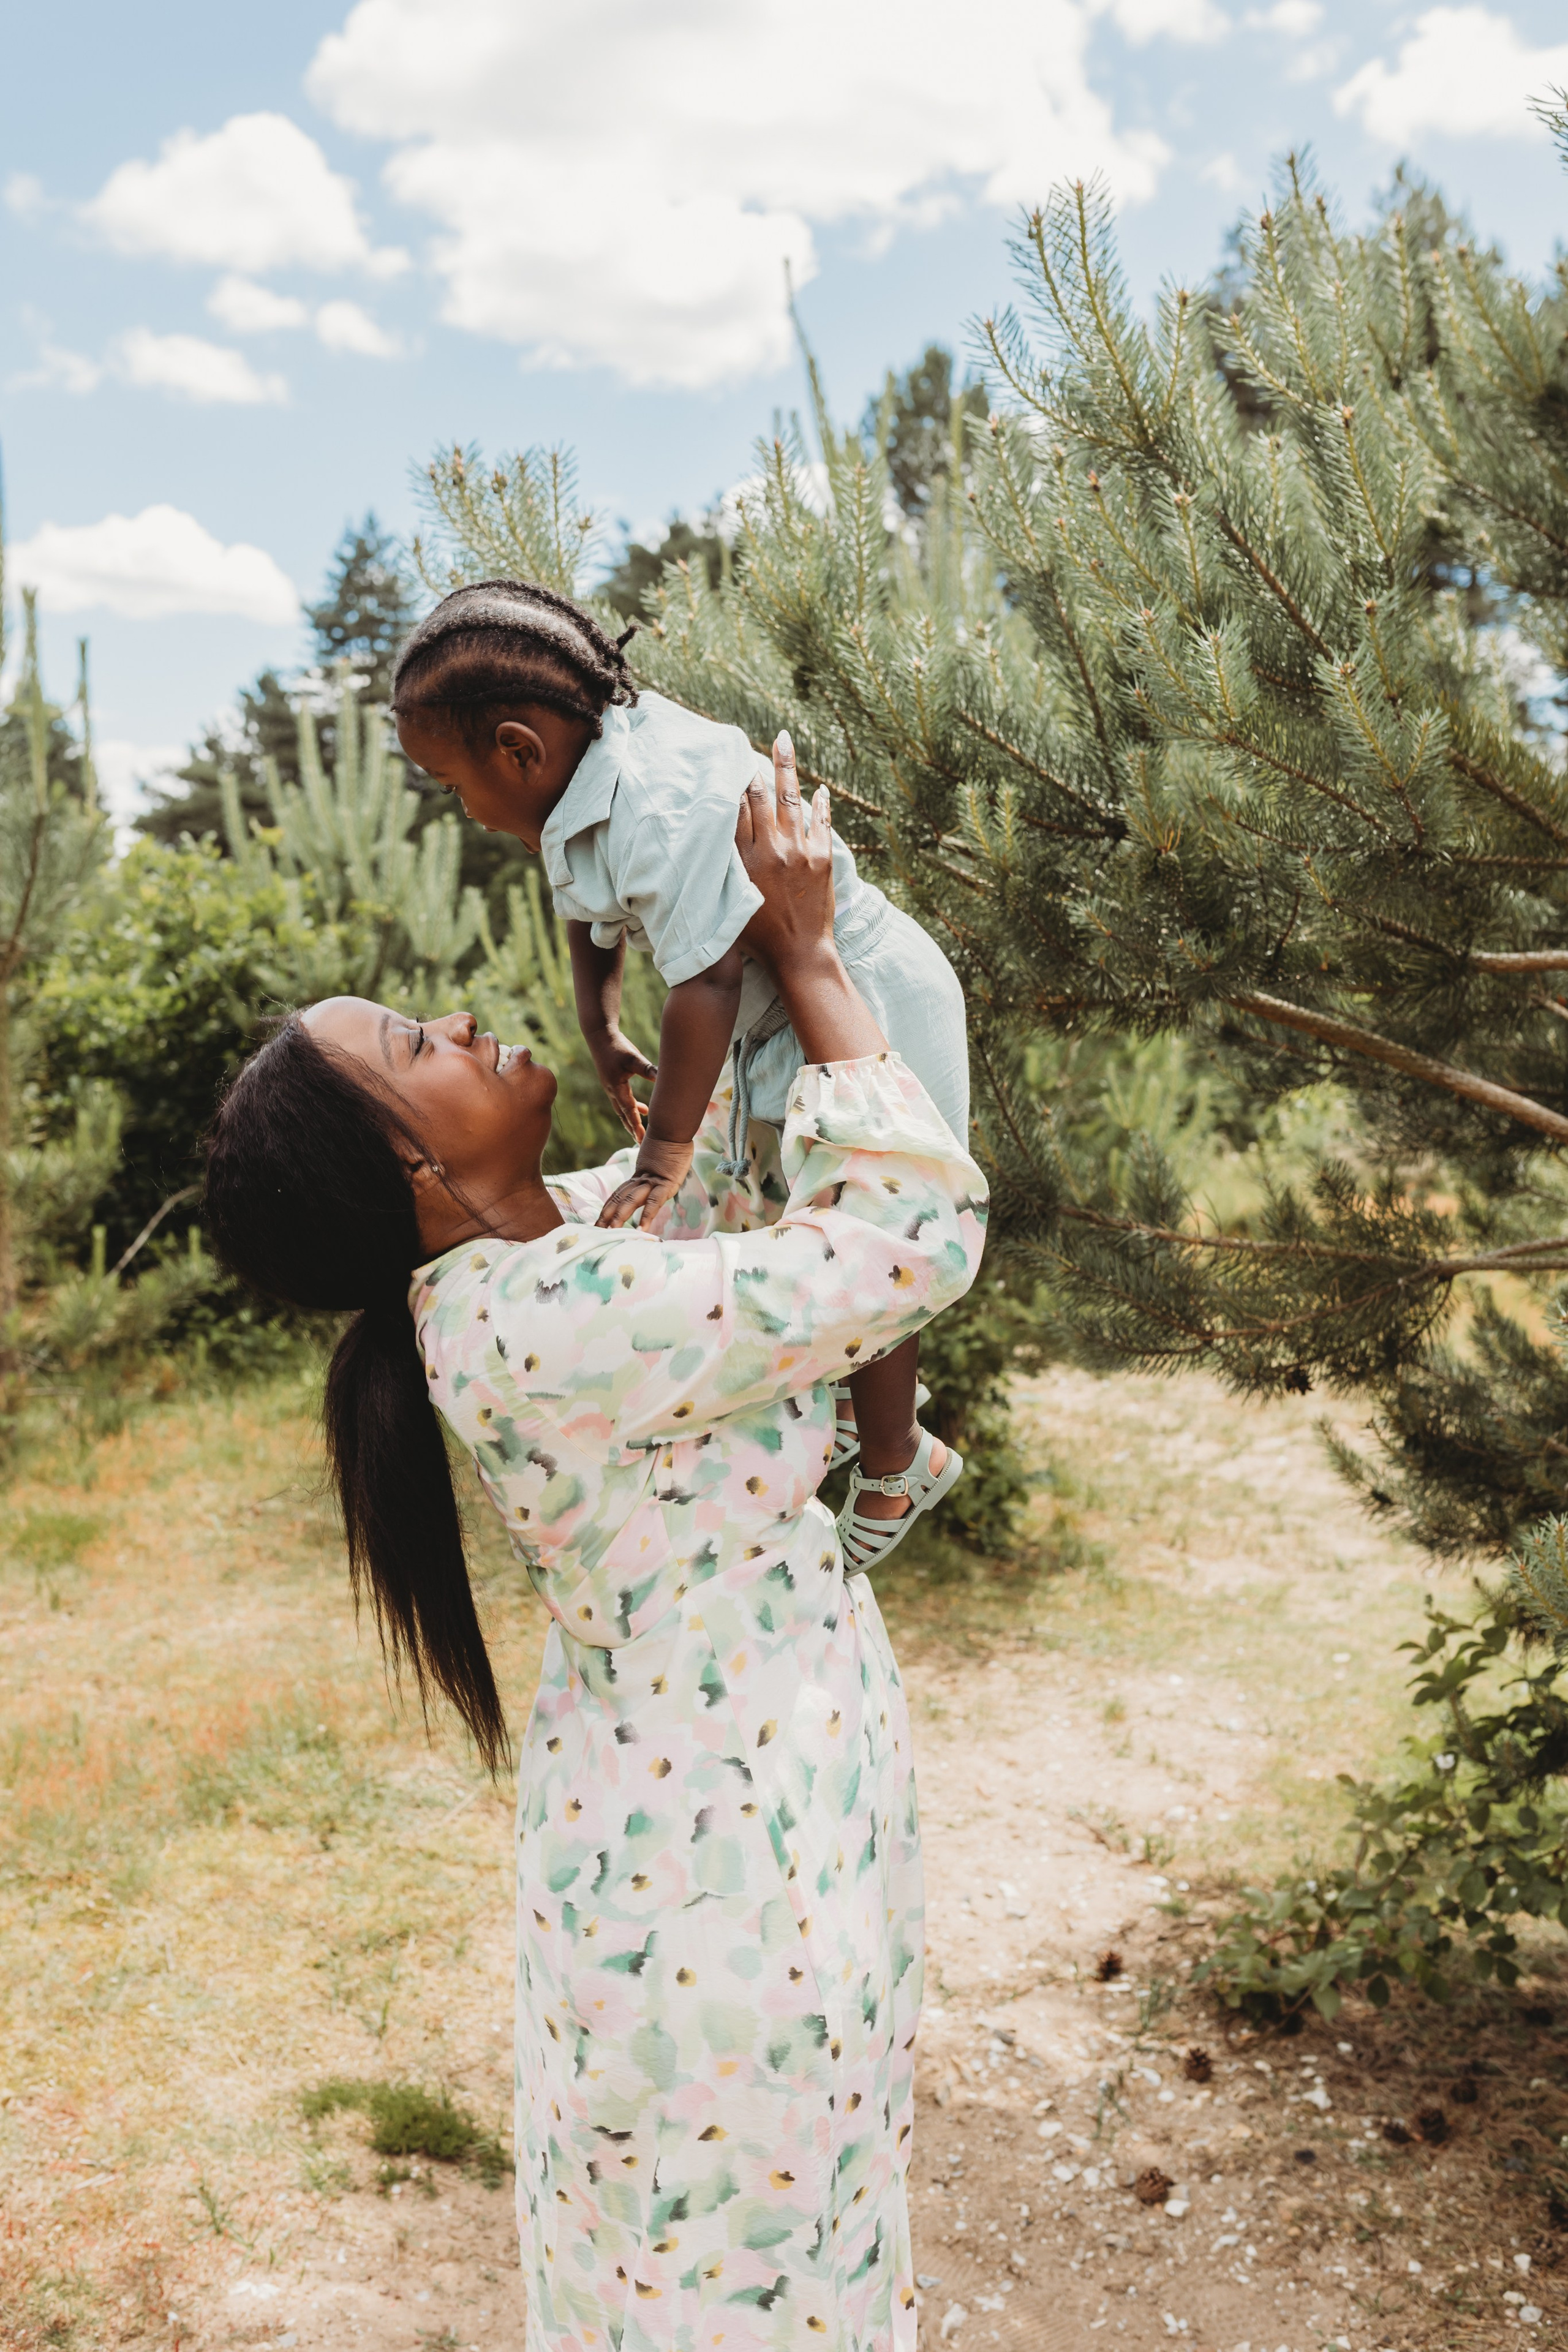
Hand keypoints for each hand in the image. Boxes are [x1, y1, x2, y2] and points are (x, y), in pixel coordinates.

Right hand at [587, 1028, 656, 1140]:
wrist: (600, 1036)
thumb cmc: (617, 1046)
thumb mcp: (634, 1058)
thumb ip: (648, 1069)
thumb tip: (663, 1078)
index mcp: (617, 1087)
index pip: (629, 1111)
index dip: (636, 1126)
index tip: (642, 1140)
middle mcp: (612, 1091)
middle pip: (623, 1116)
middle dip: (632, 1129)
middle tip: (642, 1143)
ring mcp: (611, 1087)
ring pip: (622, 1109)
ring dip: (632, 1119)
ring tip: (643, 1129)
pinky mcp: (613, 1082)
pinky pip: (623, 1101)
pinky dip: (632, 1108)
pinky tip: (643, 1108)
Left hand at [596, 1135, 693, 1230]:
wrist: (673, 1127)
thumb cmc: (671, 1140)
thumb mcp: (661, 1157)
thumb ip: (656, 1164)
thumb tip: (660, 1164)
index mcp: (640, 1175)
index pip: (619, 1194)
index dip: (609, 1207)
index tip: (600, 1220)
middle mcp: (642, 1180)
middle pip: (620, 1199)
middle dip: (607, 1216)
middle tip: (596, 1230)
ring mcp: (652, 1182)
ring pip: (631, 1201)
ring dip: (620, 1217)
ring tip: (612, 1232)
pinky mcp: (665, 1184)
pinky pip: (654, 1202)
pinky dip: (647, 1216)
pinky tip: (641, 1229)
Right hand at [734, 732, 835, 986]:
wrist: (798, 956)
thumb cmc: (756, 937)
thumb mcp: (729, 901)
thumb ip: (723, 870)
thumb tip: (710, 841)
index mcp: (745, 859)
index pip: (736, 810)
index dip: (731, 784)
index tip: (728, 764)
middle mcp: (772, 849)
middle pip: (760, 796)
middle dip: (757, 768)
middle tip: (755, 743)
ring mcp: (800, 851)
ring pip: (791, 799)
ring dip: (787, 767)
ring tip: (784, 739)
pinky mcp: (823, 859)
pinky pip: (822, 821)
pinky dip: (821, 803)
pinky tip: (819, 787)